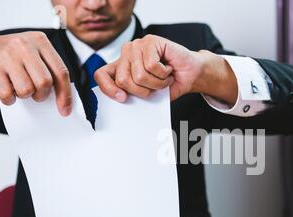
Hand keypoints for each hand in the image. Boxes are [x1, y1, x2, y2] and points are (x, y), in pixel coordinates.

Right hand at [0, 32, 72, 115]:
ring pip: (27, 90)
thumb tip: (63, 98)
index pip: (61, 72)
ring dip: (24, 95)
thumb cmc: (12, 55)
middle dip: (42, 95)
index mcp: (40, 41)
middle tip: (36, 94)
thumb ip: (49, 69)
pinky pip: (8, 94)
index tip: (65, 109)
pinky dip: (9, 99)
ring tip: (19, 87)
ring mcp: (7, 55)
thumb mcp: (34, 53)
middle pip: (45, 82)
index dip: (65, 94)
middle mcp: (25, 45)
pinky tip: (7, 90)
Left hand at [95, 35, 237, 103]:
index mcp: (121, 66)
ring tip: (164, 78)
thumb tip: (122, 100)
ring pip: (139, 75)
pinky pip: (151, 66)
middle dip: (143, 91)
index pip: (101, 75)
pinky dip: (163, 73)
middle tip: (155, 88)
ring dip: (157, 83)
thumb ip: (133, 95)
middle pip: (123, 79)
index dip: (108, 88)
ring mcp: (137, 45)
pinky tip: (168, 68)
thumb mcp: (148, 94)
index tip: (122, 98)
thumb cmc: (170, 84)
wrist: (191, 75)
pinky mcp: (150, 41)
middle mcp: (126, 54)